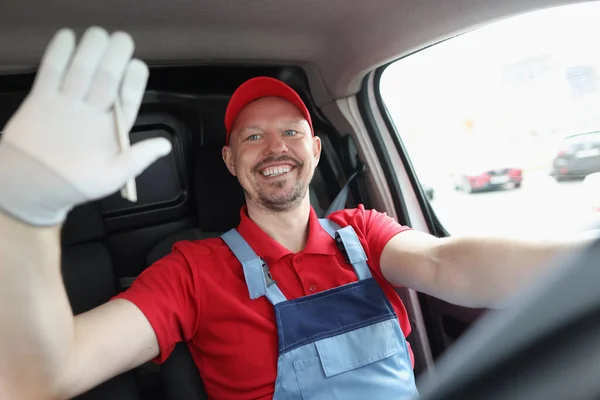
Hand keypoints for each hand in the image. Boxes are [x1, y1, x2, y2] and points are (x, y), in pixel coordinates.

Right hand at [0, 27, 171, 225]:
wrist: (33, 187)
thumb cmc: (77, 184)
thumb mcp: (112, 177)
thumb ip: (137, 159)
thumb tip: (165, 145)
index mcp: (113, 128)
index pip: (128, 97)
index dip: (134, 81)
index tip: (137, 65)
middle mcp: (93, 111)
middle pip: (106, 78)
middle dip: (115, 58)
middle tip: (121, 40)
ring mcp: (68, 103)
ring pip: (82, 71)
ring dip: (91, 51)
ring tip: (98, 34)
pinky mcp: (42, 100)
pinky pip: (51, 72)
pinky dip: (58, 55)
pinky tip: (67, 37)